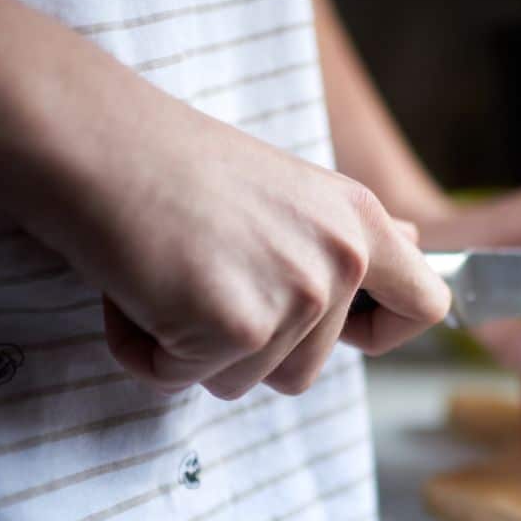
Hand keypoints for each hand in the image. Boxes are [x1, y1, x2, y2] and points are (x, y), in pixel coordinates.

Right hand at [0, 0, 448, 400]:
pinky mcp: (238, 327)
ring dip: (190, 346)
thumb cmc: (174, 162)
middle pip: (306, 373)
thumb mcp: (290, 190)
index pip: (426, 307)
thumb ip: (346, 235)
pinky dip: (143, 349)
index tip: (344, 333)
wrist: (94, 138)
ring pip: (241, 382)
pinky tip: (135, 287)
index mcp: (360, 224)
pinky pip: (180, 379)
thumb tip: (410, 244)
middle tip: (199, 274)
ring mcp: (295, 296)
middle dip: (242, 346)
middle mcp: (340, 260)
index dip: (384, 335)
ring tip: (167, 271)